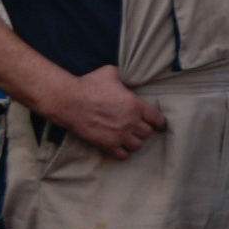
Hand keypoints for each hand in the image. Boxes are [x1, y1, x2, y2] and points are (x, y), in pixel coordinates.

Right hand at [45, 65, 162, 157]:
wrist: (70, 101)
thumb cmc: (89, 84)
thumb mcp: (110, 73)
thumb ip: (123, 77)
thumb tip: (127, 76)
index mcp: (135, 105)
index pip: (157, 119)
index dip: (158, 121)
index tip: (158, 123)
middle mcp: (130, 122)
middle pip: (148, 133)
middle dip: (144, 130)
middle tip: (139, 127)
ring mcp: (119, 135)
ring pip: (138, 145)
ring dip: (135, 141)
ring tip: (130, 137)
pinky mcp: (107, 145)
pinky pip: (123, 155)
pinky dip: (123, 152)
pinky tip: (119, 146)